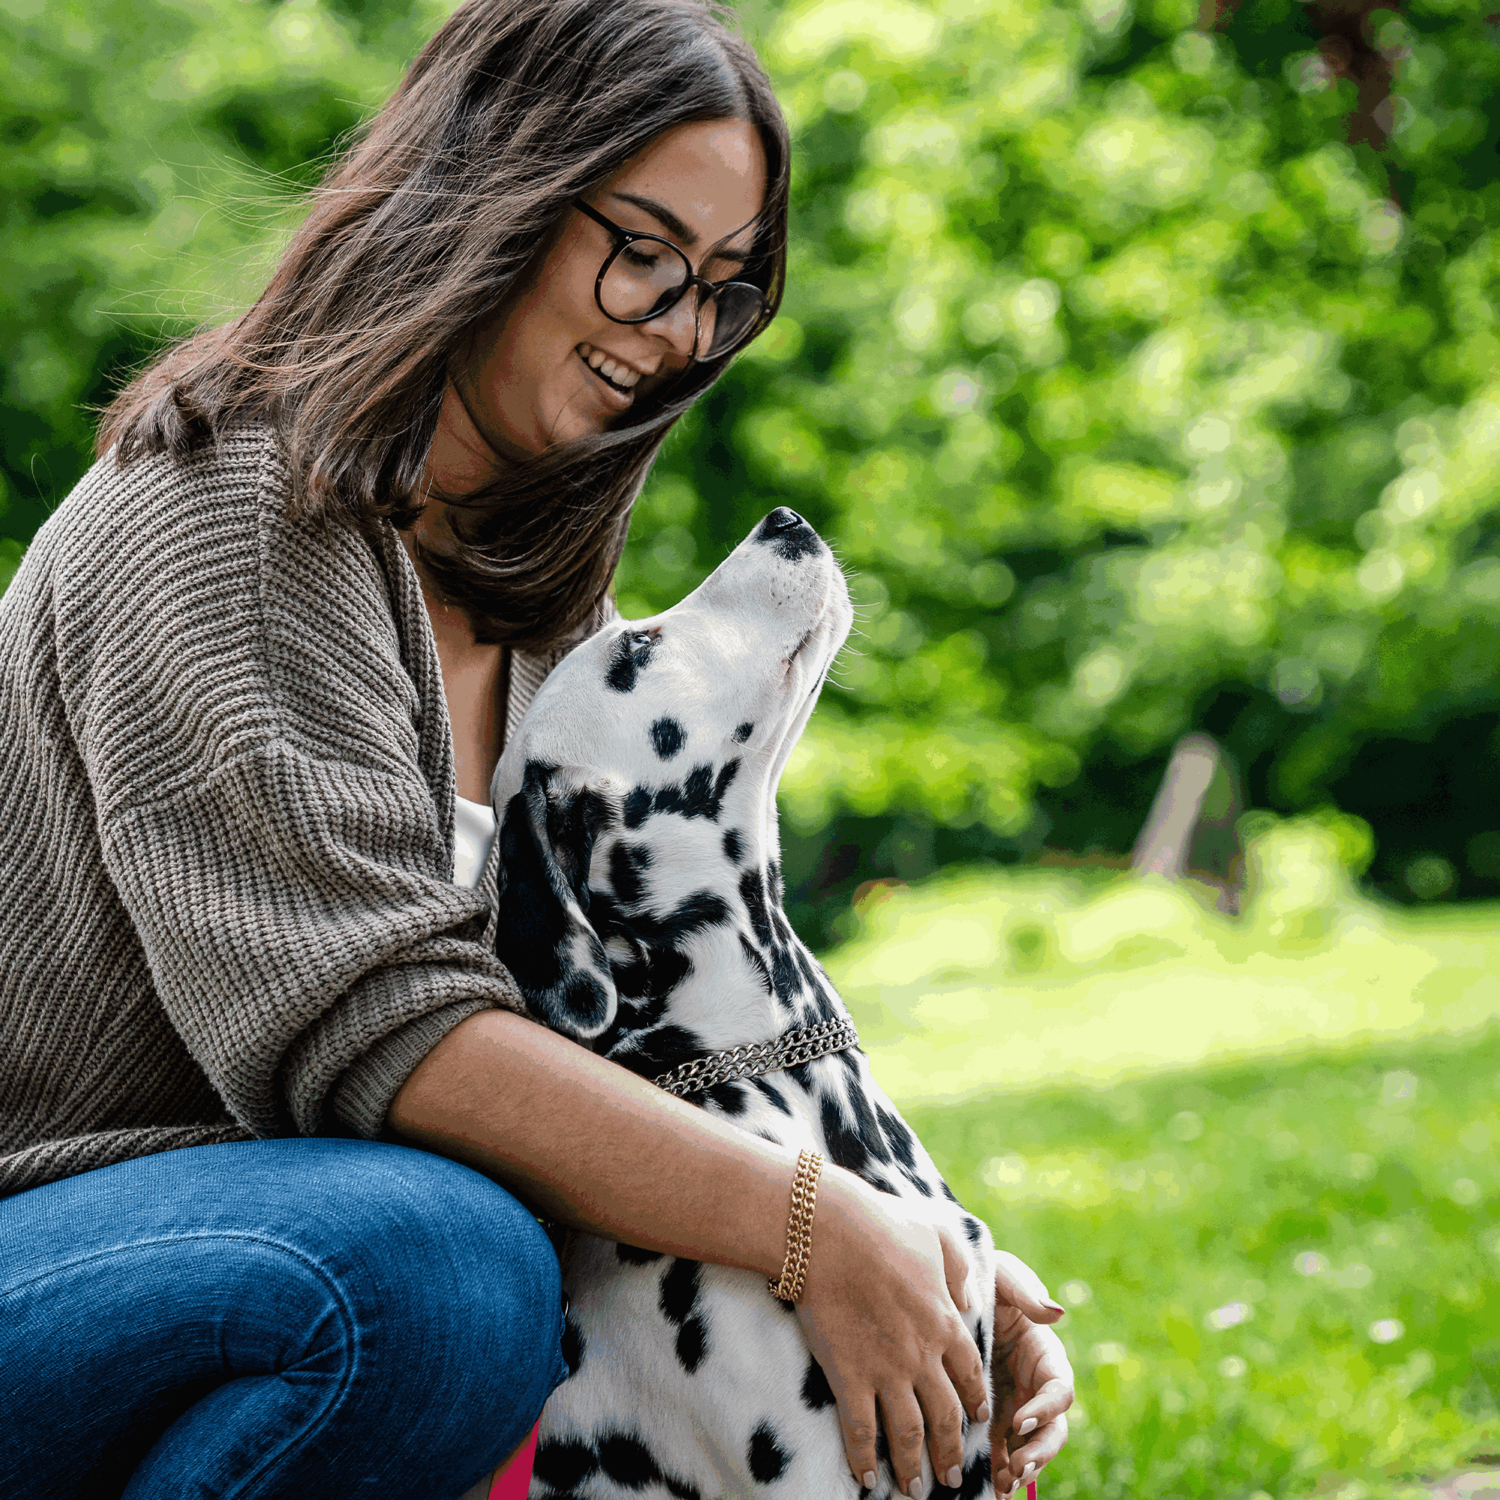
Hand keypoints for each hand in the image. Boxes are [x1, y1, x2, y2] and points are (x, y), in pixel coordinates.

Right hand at [794, 1170, 989, 1496]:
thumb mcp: (938, 1233)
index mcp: (945, 1321)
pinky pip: (861, 1431)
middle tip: (952, 1477)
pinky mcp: (850, 1376)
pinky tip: (865, 1478)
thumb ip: (960, 1268)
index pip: (969, 1374)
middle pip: (946, 1416)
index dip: (975, 1401)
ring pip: (909, 1433)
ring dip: (914, 1467)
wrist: (831, 1232)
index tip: (978, 1420)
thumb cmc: (882, 1223)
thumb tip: (970, 1298)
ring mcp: (887, 1370)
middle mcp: (923, 1355)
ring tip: (914, 1491)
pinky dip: (864, 1460)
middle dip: (951, 1451)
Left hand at [987, 1252, 1074, 1496]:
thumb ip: (1027, 1292)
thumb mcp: (1005, 1275)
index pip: (1059, 1389)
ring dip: (1021, 1467)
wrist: (953, 1285)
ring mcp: (1016, 1401)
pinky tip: (991, 1488)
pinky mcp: (993, 1413)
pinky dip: (999, 1468)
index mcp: (1045, 1353)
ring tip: (1004, 1484)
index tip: (1020, 1420)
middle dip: (1039, 1451)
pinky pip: (1002, 1447)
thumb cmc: (985, 1275)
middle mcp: (1035, 1384)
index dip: (1045, 1409)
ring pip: (1029, 1444)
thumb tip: (1057, 1313)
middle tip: (1017, 1468)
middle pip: (1051, 1427)